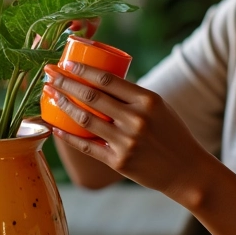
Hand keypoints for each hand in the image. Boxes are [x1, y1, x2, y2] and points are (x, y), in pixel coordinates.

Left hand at [45, 61, 207, 203]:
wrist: (186, 171)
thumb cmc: (171, 133)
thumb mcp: (159, 106)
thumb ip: (132, 95)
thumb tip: (98, 80)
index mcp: (148, 101)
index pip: (108, 80)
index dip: (83, 70)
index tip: (66, 63)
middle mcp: (136, 120)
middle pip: (92, 97)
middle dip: (66, 82)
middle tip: (49, 74)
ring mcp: (127, 142)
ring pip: (85, 119)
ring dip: (63, 104)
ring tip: (50, 94)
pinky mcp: (119, 162)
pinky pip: (87, 147)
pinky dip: (68, 136)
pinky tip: (55, 127)